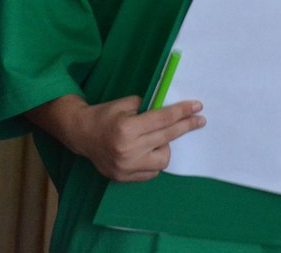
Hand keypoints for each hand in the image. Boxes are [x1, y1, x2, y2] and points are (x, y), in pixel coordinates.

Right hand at [29, 94, 205, 182]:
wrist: (80, 134)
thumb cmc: (105, 115)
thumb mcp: (127, 103)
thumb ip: (150, 106)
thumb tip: (175, 108)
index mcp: (127, 128)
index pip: (163, 119)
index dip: (183, 112)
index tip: (198, 107)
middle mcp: (127, 150)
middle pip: (167, 137)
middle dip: (185, 126)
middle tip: (200, 120)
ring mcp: (125, 167)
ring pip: (163, 160)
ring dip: (165, 147)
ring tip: (158, 138)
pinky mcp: (123, 177)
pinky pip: (151, 172)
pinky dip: (154, 161)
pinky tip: (150, 150)